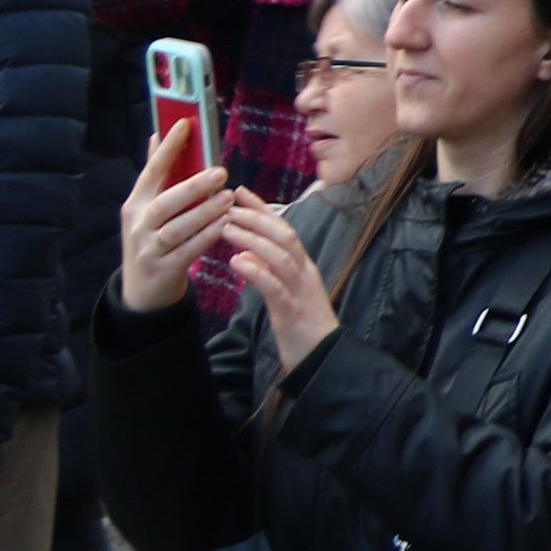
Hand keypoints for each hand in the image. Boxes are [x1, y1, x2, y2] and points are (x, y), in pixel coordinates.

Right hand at [119, 116, 233, 312]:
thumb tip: (158, 134)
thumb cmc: (153, 238)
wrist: (142, 291)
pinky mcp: (163, 269)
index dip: (167, 148)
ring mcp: (149, 249)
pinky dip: (206, 237)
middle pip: (164, 203)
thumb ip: (157, 174)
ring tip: (227, 198)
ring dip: (203, 213)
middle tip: (221, 172)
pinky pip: (187, 251)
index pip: (151, 171)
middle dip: (192, 186)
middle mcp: (138, 224)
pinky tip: (224, 225)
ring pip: (176, 229)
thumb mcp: (148, 208)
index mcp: (136, 203)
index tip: (186, 125)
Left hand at [220, 197, 342, 371]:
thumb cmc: (302, 326)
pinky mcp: (293, 311)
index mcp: (303, 266)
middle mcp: (304, 272)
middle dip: (256, 217)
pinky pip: (275, 287)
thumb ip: (269, 272)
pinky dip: (257, 272)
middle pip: (284, 235)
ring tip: (227, 228)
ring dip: (253, 239)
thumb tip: (246, 253)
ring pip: (280, 256)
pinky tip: (238, 262)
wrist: (323, 358)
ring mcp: (301, 291)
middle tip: (228, 205)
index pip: (283, 229)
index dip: (262, 208)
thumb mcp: (286, 293)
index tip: (239, 192)